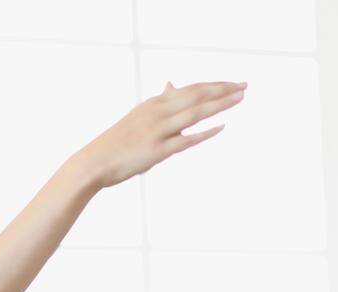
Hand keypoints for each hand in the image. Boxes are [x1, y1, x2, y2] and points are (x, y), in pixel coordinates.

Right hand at [66, 81, 246, 189]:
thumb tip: (171, 84)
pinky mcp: (157, 150)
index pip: (189, 89)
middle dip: (222, 89)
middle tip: (244, 85)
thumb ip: (158, 102)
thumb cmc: (117, 141)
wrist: (93, 162)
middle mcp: (156, 113)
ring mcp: (157, 131)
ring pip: (193, 113)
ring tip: (239, 98)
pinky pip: (186, 139)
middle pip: (195, 96)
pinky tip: (221, 126)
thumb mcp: (138, 115)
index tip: (233, 83)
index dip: (213, 85)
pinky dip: (205, 132)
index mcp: (152, 104)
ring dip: (219, 104)